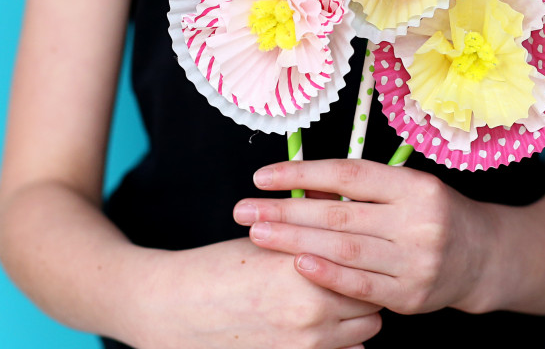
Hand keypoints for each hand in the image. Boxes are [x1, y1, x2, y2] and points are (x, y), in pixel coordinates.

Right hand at [119, 238, 381, 348]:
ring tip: (333, 305)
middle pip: (372, 302)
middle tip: (347, 280)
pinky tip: (319, 328)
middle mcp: (312, 308)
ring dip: (356, 319)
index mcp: (305, 266)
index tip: (357, 256)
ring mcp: (305, 343)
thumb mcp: (265, 239)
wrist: (172, 308)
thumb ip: (310, 230)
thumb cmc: (217, 269)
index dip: (362, 260)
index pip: (365, 265)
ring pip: (365, 332)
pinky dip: (340, 343)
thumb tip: (343, 210)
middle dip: (364, 291)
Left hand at [233, 160, 502, 315]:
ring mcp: (416, 260)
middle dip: (285, 212)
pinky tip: (297, 264)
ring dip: (295, 241)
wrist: (483, 257)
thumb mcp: (406, 190)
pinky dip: (327, 275)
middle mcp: (417, 221)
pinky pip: (361, 286)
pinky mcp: (411, 294)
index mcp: (414, 186)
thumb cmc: (433, 215)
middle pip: (339, 214)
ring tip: (258, 234)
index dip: (301, 174)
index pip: (348, 175)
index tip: (262, 176)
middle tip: (244, 209)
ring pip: (345, 249)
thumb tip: (302, 187)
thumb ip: (361, 191)